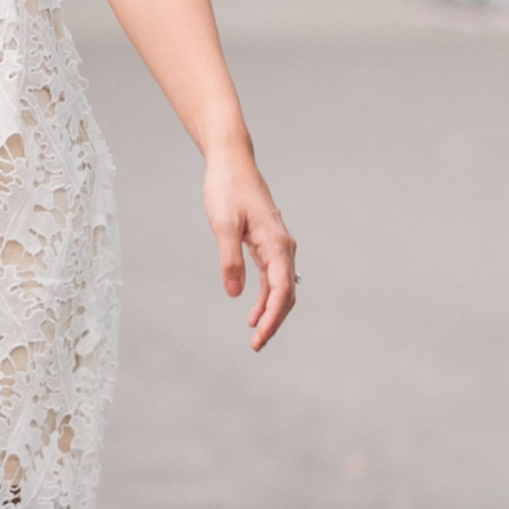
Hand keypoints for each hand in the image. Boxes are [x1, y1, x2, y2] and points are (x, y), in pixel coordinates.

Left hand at [204, 148, 296, 352]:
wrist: (231, 162)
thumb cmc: (227, 189)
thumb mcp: (223, 224)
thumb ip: (229, 259)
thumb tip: (234, 294)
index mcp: (277, 243)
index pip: (281, 290)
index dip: (272, 317)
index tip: (258, 336)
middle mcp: (283, 247)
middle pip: (286, 294)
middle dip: (274, 321)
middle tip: (256, 345)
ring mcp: (277, 246)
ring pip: (281, 287)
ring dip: (270, 312)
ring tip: (255, 336)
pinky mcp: (267, 243)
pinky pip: (272, 277)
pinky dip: (266, 297)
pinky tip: (253, 312)